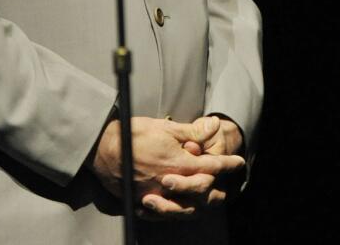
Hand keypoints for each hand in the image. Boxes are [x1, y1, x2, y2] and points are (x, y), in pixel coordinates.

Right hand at [89, 116, 244, 218]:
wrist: (100, 146)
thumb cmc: (133, 133)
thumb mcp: (166, 127)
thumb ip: (192, 131)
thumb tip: (215, 125)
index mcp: (177, 163)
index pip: (211, 166)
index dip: (228, 164)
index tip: (239, 162)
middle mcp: (167, 183)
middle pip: (201, 191)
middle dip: (217, 188)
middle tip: (225, 187)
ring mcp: (153, 195)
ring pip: (183, 208)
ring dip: (198, 204)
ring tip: (207, 200)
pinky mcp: (138, 201)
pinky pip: (161, 214)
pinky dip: (172, 211)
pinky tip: (177, 207)